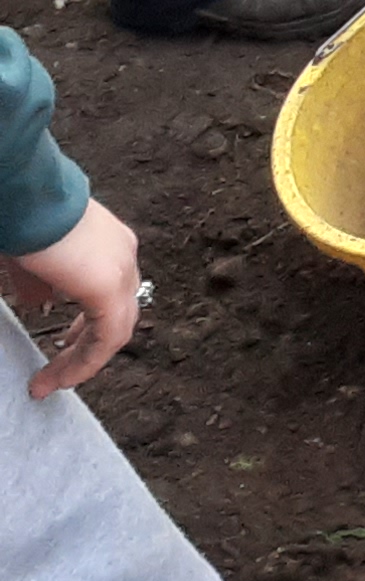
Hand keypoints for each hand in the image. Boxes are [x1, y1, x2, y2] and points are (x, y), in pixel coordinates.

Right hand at [5, 198, 142, 397]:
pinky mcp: (108, 289)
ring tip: (53, 383)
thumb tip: (38, 303)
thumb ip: (39, 282)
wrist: (29, 198)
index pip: (111, 292)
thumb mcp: (32, 256)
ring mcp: (120, 271)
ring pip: (116, 330)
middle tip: (62, 368)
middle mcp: (123, 255)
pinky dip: (85, 363)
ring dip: (84, 362)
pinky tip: (60, 379)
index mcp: (110, 243)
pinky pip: (107, 339)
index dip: (88, 322)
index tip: (64, 342)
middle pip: (119, 312)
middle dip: (88, 345)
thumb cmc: (25, 218)